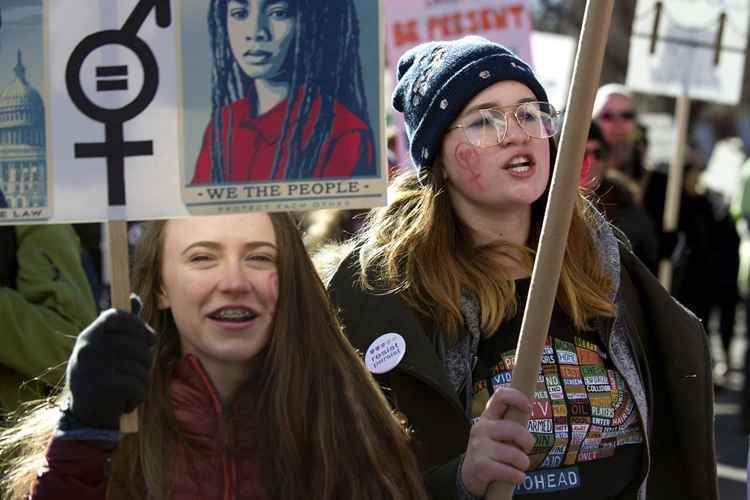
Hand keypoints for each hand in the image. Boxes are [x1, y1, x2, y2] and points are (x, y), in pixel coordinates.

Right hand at [64, 297, 154, 430]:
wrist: (85, 418)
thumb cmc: (102, 377)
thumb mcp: (107, 348)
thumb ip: (122, 325)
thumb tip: (134, 298)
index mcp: (89, 335)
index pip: (117, 316)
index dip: (139, 325)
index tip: (149, 340)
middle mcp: (87, 348)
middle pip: (137, 343)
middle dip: (146, 360)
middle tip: (139, 372)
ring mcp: (92, 367)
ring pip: (140, 366)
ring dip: (143, 381)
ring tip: (131, 388)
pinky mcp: (100, 387)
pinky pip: (136, 385)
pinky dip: (138, 397)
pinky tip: (127, 403)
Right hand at [460, 387, 533, 496]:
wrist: (470, 475)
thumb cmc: (491, 451)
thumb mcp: (496, 433)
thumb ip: (510, 422)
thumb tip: (528, 407)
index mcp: (487, 417)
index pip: (500, 396)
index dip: (517, 397)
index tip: (528, 407)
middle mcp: (481, 428)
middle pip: (515, 429)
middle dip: (528, 442)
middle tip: (526, 449)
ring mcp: (479, 447)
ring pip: (516, 454)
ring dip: (523, 463)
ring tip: (518, 466)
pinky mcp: (481, 466)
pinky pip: (510, 471)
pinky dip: (518, 476)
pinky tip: (516, 476)